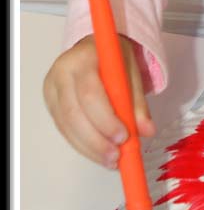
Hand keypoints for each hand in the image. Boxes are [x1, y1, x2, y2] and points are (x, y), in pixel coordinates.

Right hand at [43, 34, 154, 167]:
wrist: (93, 49)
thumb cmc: (113, 58)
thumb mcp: (130, 70)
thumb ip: (137, 101)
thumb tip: (147, 130)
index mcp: (83, 57)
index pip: (90, 92)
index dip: (105, 118)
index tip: (124, 136)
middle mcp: (62, 73)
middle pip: (74, 113)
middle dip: (96, 140)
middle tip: (117, 156)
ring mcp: (52, 90)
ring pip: (67, 126)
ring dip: (90, 148)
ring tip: (111, 160)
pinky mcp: (50, 105)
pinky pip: (65, 130)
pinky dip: (83, 145)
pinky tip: (99, 153)